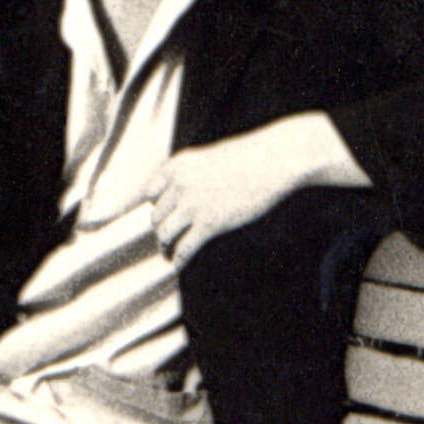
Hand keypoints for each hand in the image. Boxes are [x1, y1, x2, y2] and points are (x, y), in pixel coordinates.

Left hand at [146, 113, 364, 267]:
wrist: (273, 160)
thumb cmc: (249, 158)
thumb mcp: (209, 159)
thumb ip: (191, 175)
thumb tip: (181, 196)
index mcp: (177, 166)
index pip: (150, 193)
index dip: (156, 208)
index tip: (161, 218)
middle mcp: (180, 185)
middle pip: (156, 216)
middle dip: (161, 230)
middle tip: (166, 241)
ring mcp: (194, 205)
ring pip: (165, 234)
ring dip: (165, 248)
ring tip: (169, 254)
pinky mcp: (210, 223)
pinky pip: (184, 248)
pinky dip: (179, 260)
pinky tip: (179, 266)